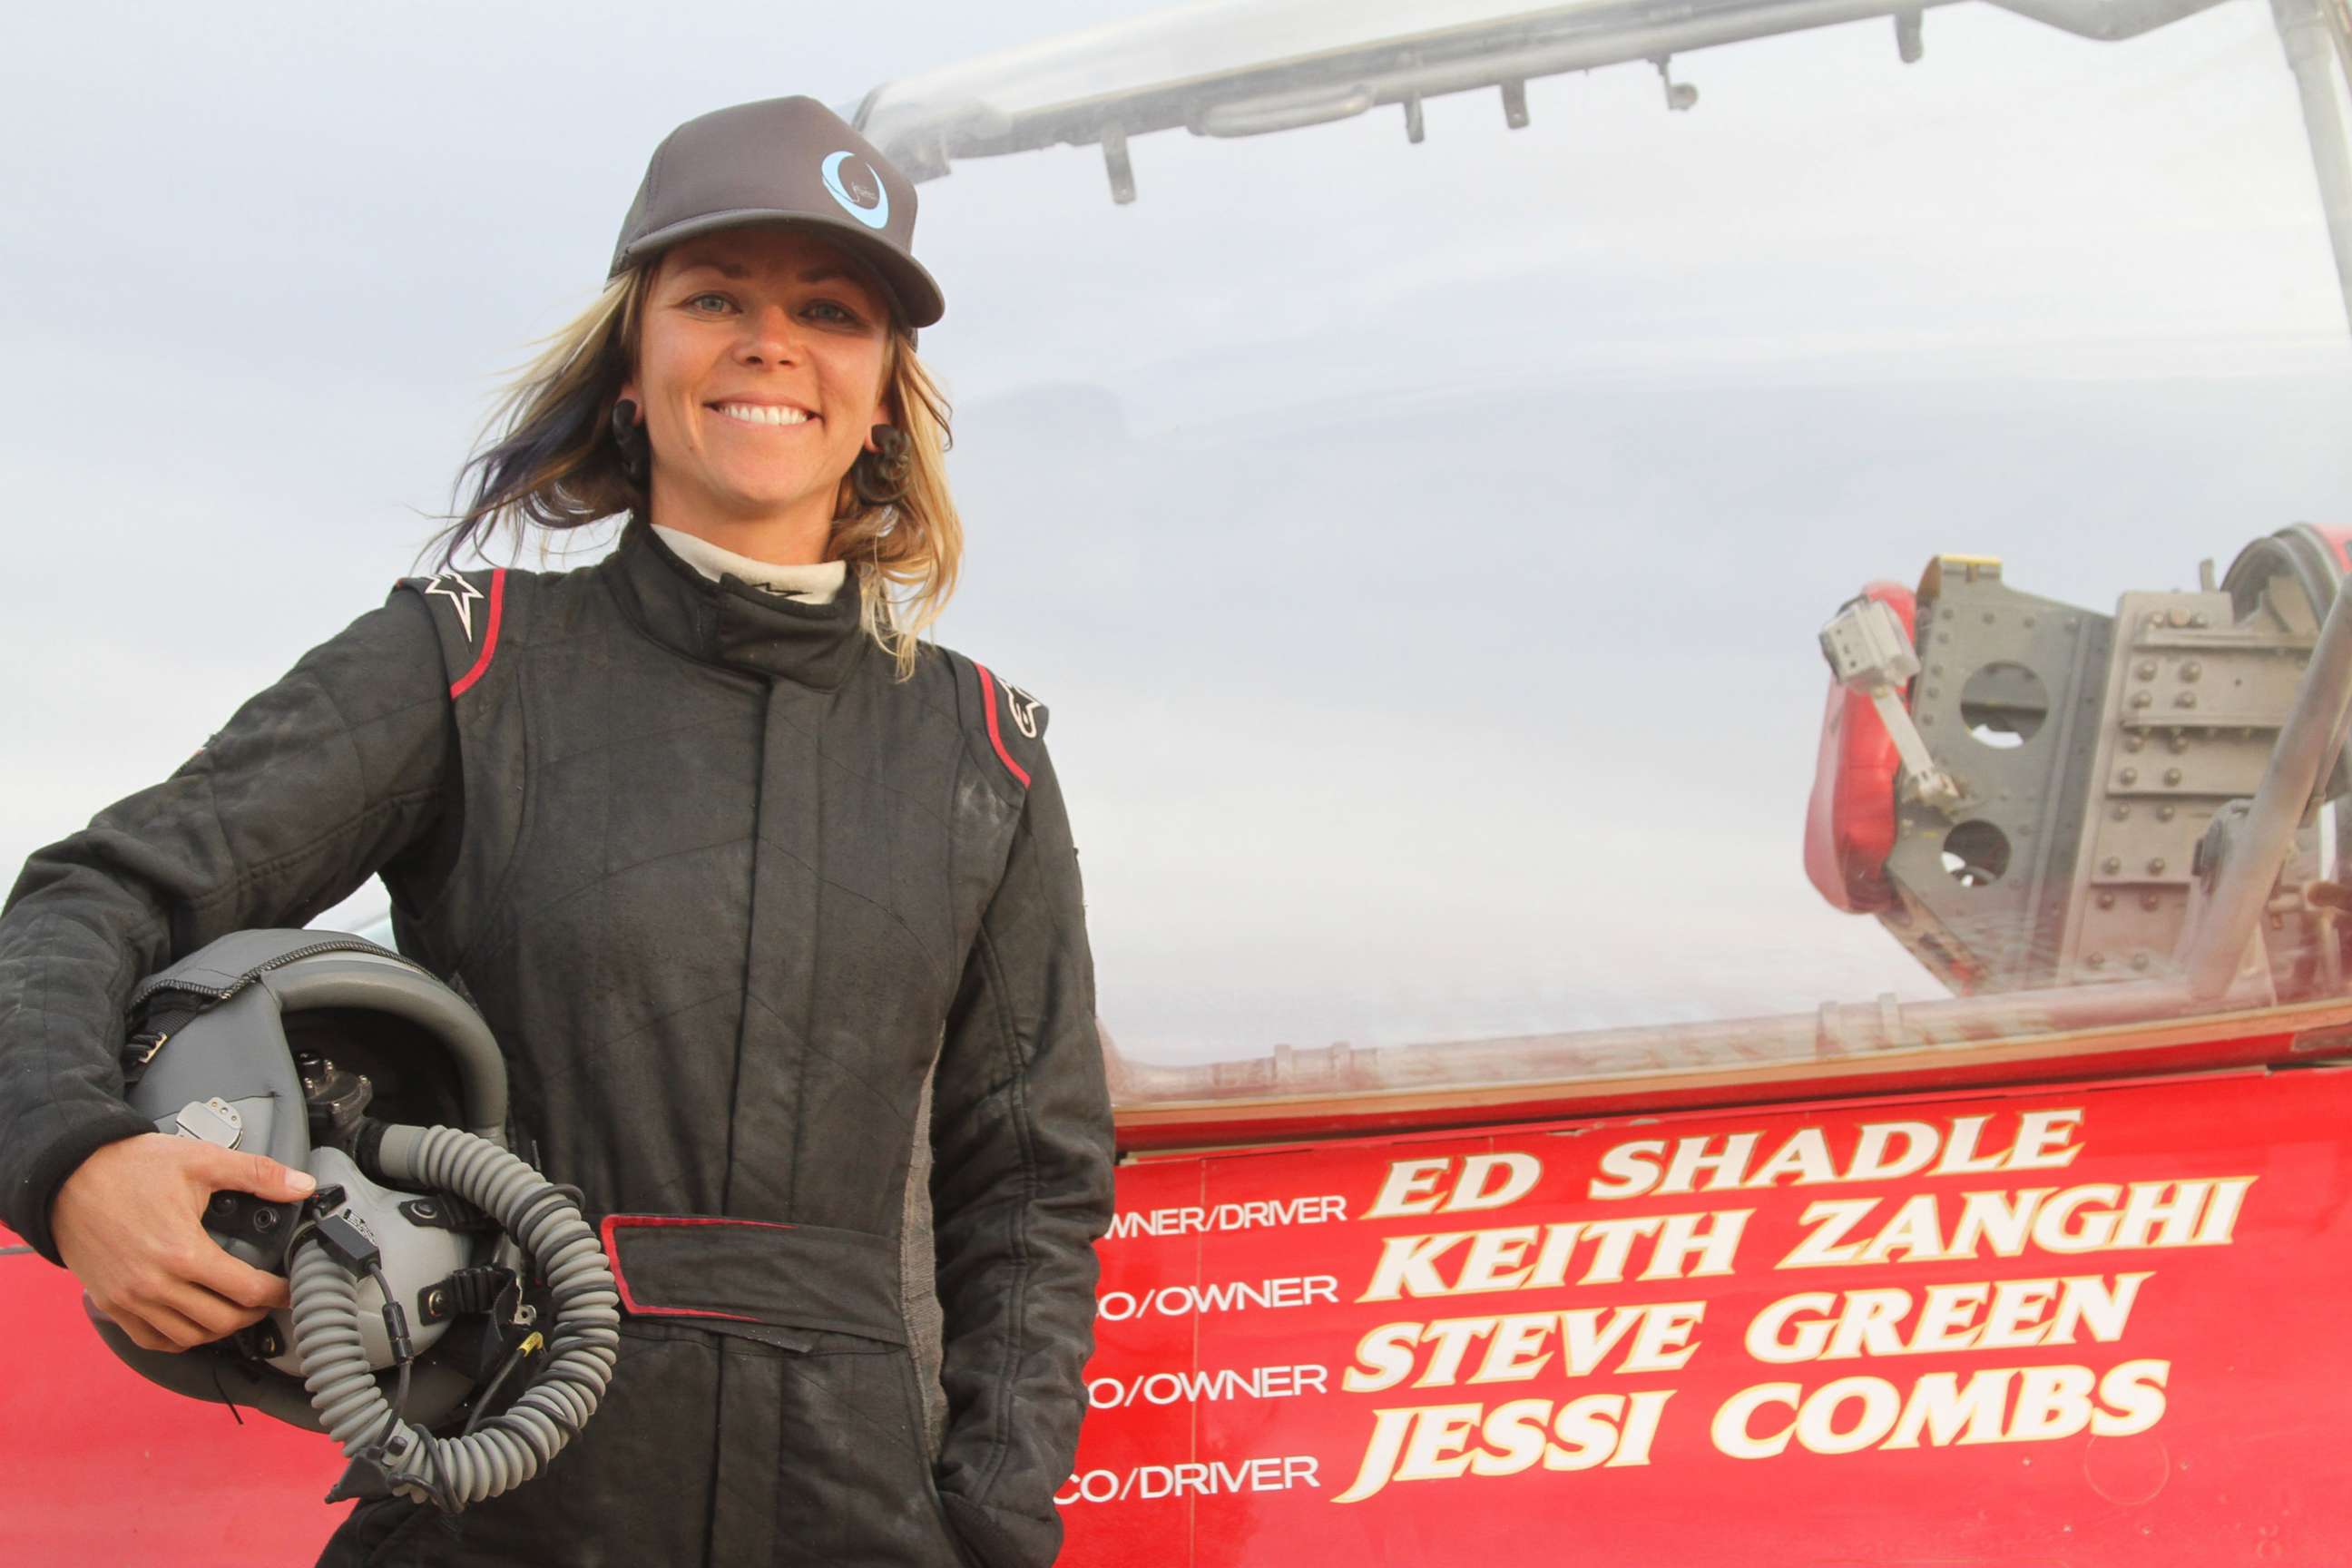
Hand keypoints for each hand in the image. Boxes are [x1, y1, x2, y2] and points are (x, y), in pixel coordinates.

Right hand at [52, 1133, 313, 1353]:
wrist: (67, 1175)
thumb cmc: (128, 1167)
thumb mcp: (201, 1160)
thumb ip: (257, 1174)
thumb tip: (301, 1185)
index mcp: (182, 1252)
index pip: (246, 1290)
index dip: (278, 1294)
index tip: (291, 1290)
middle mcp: (154, 1284)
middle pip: (220, 1322)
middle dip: (253, 1314)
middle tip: (266, 1300)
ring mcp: (129, 1299)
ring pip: (187, 1337)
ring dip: (218, 1329)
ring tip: (235, 1310)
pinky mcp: (110, 1303)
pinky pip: (150, 1339)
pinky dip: (178, 1338)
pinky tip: (194, 1323)